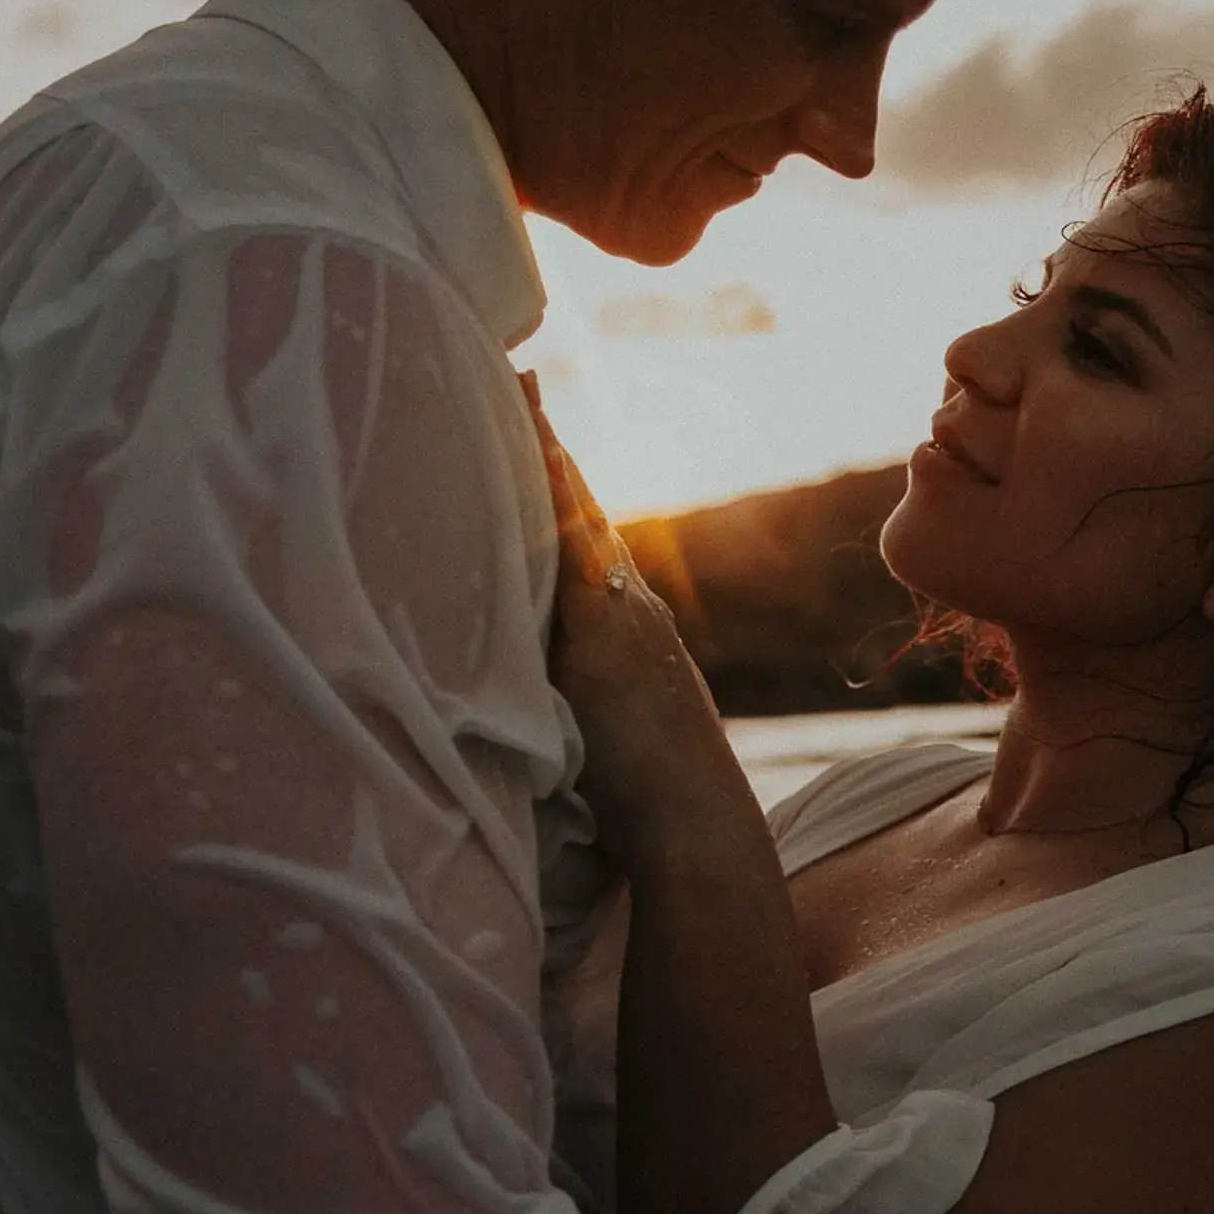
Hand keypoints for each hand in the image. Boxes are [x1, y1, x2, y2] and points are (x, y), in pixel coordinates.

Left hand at [524, 374, 731, 858]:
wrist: (699, 834)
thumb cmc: (658, 813)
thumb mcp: (618, 745)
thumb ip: (584, 711)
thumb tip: (546, 716)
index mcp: (636, 635)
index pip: (589, 546)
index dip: (562, 489)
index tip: (537, 434)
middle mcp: (634, 612)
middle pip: (584, 513)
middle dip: (551, 449)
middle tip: (518, 378)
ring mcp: (622, 620)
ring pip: (578, 518)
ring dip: (546, 454)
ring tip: (514, 388)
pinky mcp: (603, 639)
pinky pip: (570, 552)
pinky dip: (552, 498)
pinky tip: (531, 452)